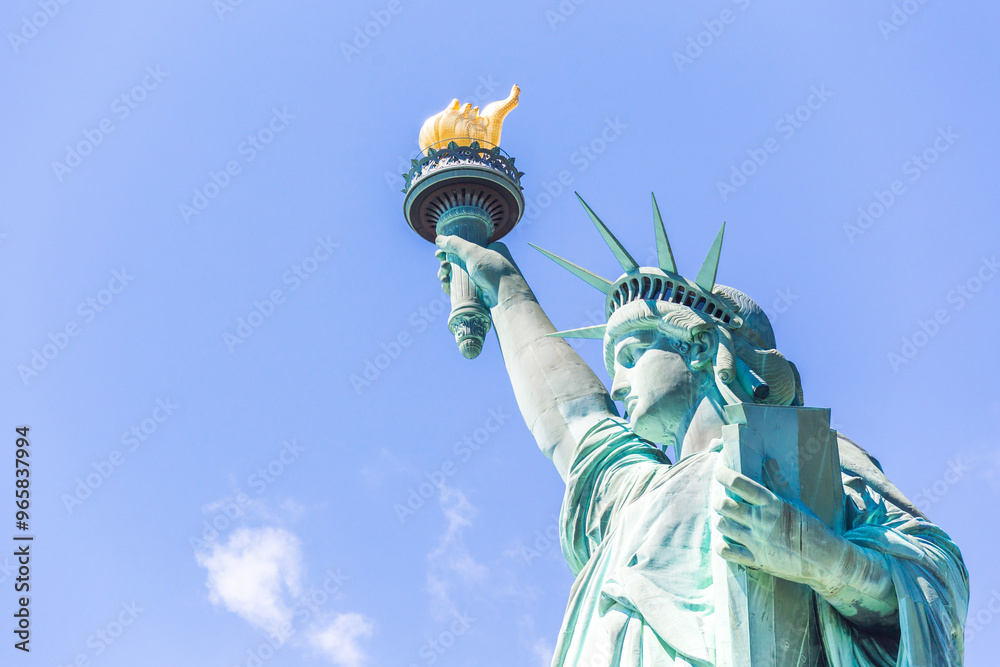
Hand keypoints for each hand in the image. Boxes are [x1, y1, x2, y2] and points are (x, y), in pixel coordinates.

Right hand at [435, 235, 518, 307]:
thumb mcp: (473, 252)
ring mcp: (482, 279)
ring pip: (458, 275)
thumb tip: (438, 238)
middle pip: (459, 261)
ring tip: (443, 277)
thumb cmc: (493, 271)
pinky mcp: (477, 292)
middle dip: (446, 263)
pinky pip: (460, 287)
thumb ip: (455, 244)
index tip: (440, 252)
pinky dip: (451, 286)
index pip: (467, 246)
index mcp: (491, 249)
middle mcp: (486, 263)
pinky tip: (446, 286)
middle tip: (443, 265)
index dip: (452, 249)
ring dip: (447, 274)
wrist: (506, 298)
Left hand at [712, 460, 847, 590]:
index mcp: (771, 504)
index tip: (719, 472)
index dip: (724, 475)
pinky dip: (721, 545)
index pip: (740, 483)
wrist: (825, 559)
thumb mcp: (796, 502)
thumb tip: (768, 461)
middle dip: (718, 500)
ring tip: (725, 518)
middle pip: (725, 505)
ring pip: (723, 525)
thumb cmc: (812, 527)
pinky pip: (727, 552)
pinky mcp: (756, 560)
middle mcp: (761, 521)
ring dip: (720, 520)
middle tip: (721, 499)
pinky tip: (725, 540)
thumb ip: (778, 481)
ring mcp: (757, 541)